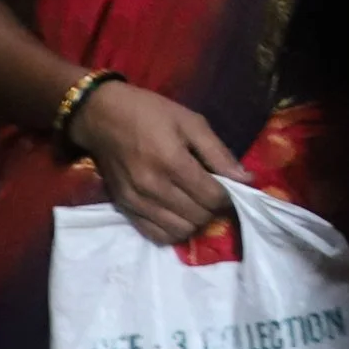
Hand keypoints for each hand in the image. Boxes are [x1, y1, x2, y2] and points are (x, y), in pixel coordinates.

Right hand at [70, 80, 252, 244]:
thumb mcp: (190, 121)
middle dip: (213, 208)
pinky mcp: (125, 209)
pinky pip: (156, 235)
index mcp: (172, 161)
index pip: (212, 197)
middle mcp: (153, 187)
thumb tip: (246, 179)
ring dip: (195, 221)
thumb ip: (218, 152)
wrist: (102, 116)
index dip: (229, 196)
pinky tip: (178, 214)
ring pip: (180, 230)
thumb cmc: (149, 112)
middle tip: (214, 193)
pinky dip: (173, 230)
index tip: (231, 187)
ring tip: (197, 203)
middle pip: (198, 216)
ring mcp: (137, 202)